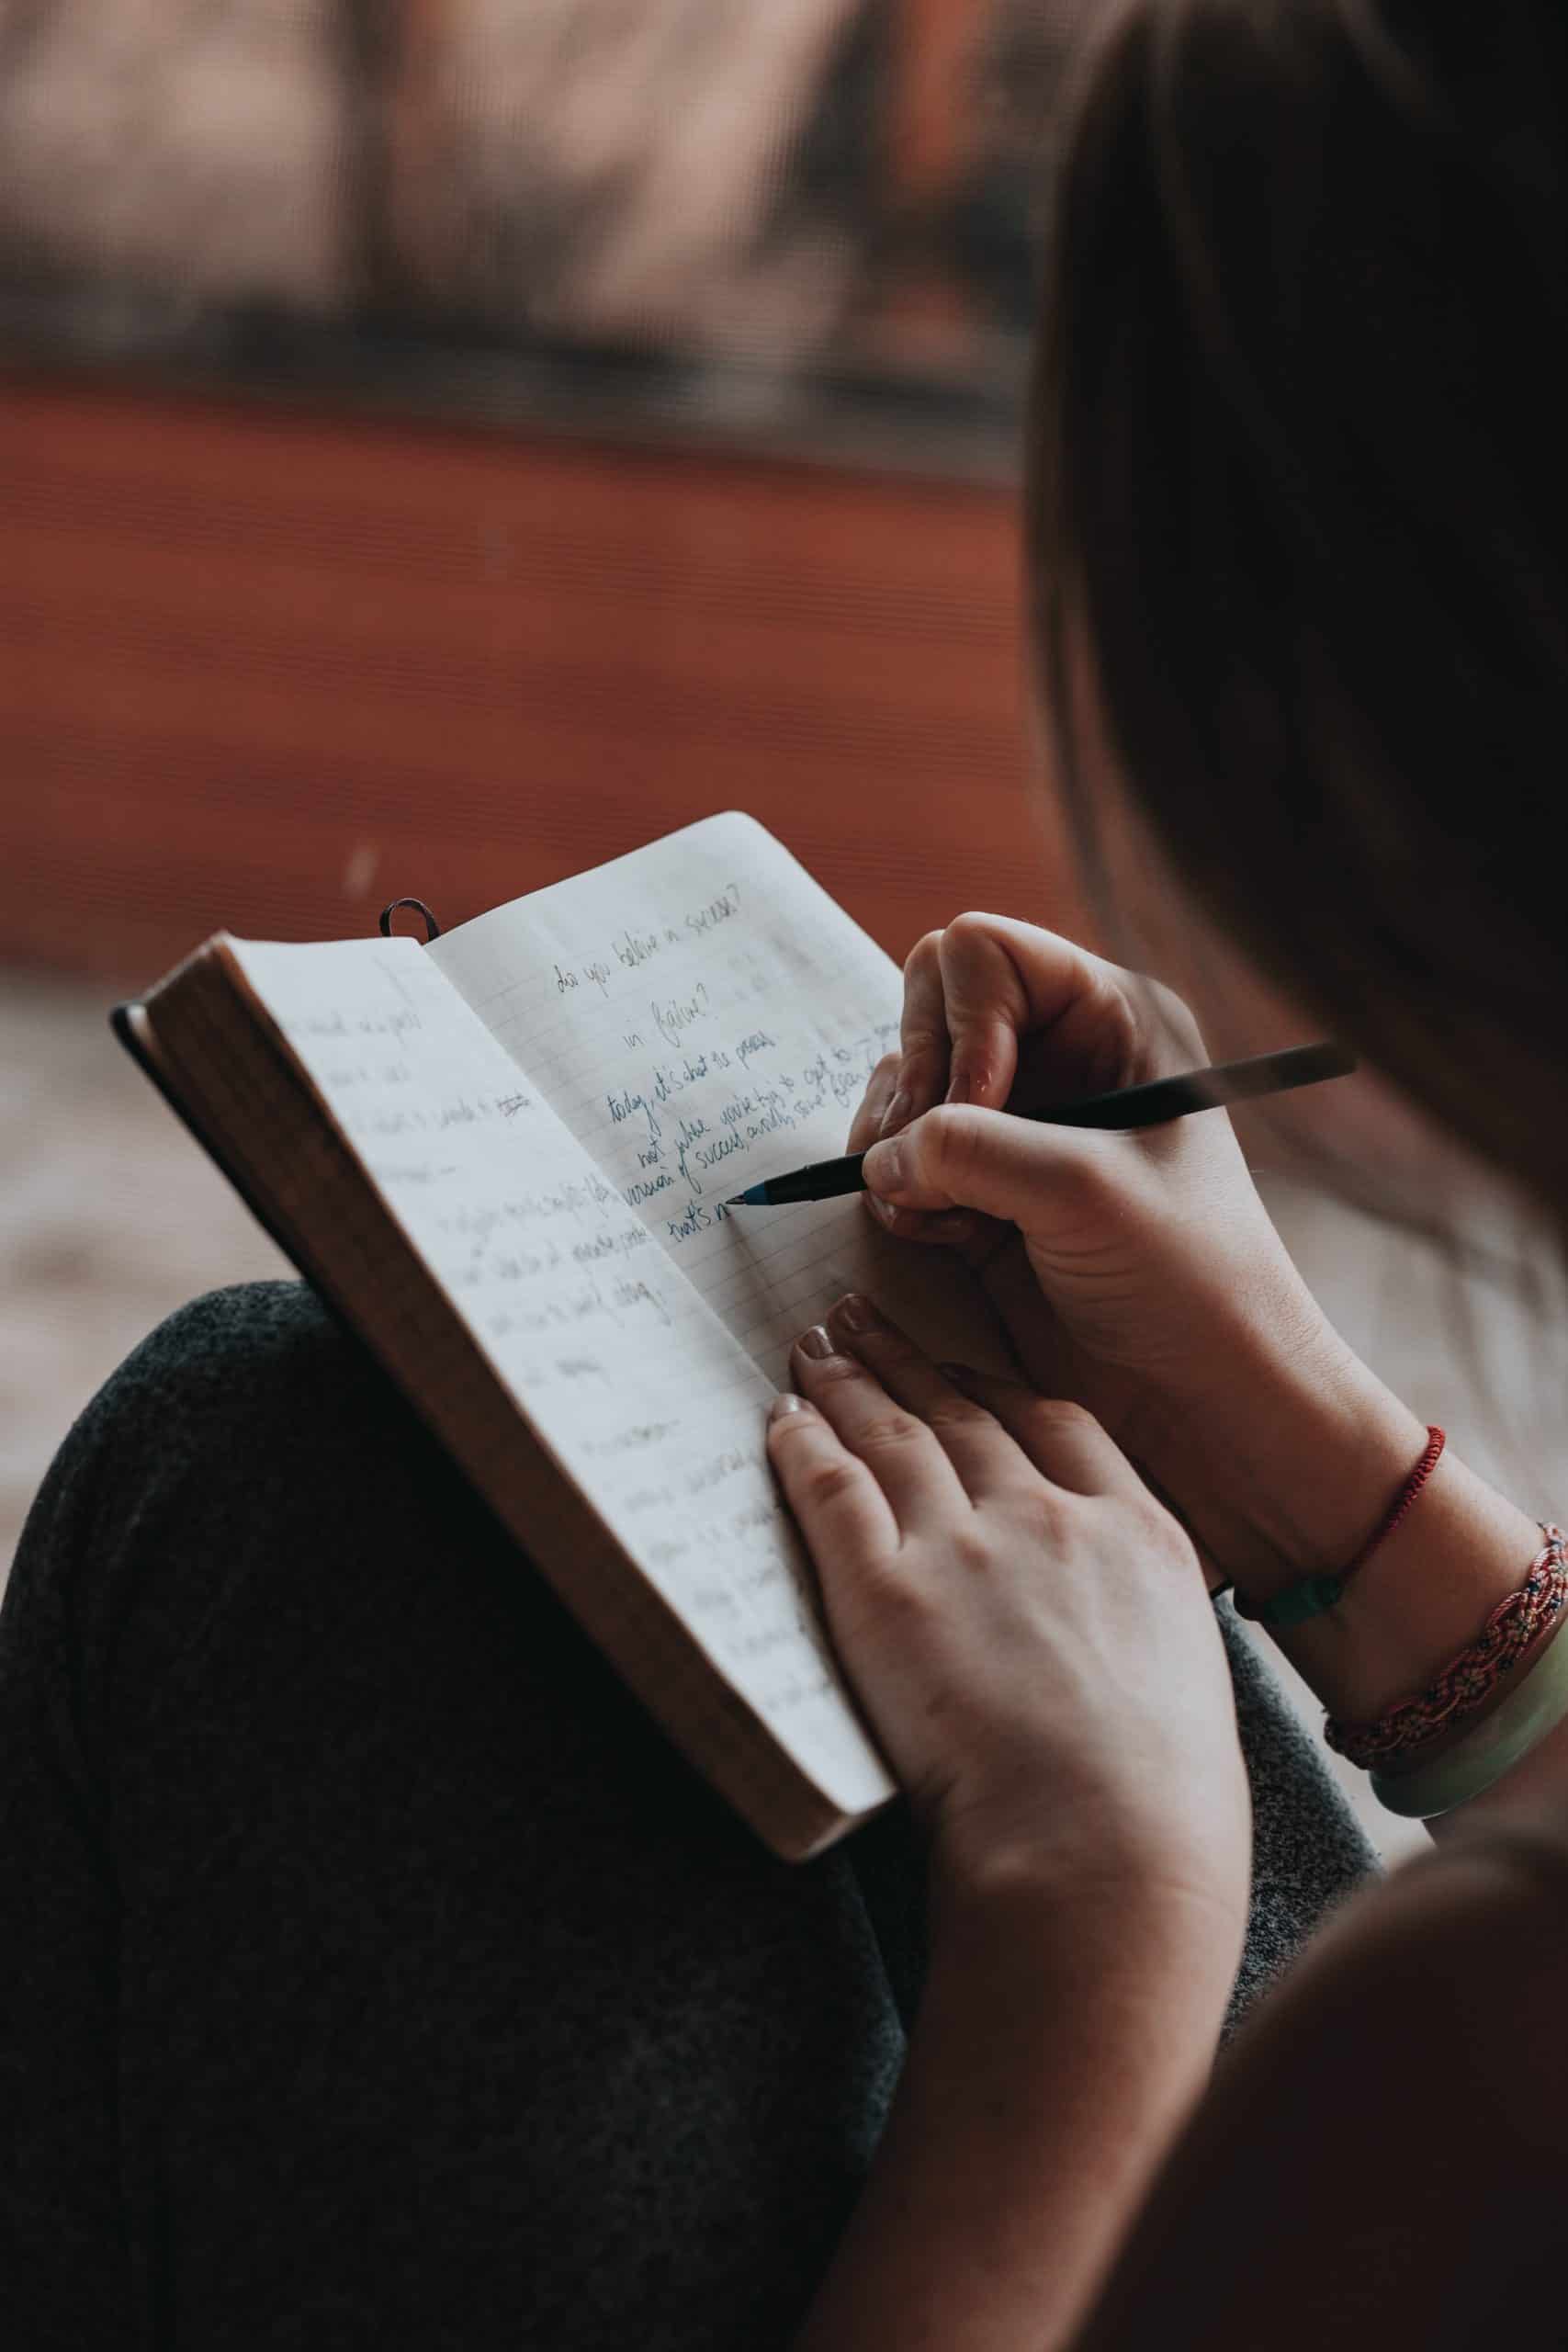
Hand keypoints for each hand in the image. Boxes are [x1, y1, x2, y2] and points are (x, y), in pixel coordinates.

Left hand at [767, 1291, 1251, 1939]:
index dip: (995, 1383)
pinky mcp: (885, 1592)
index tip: (962, 1366)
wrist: (1104, 1851)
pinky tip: (783, 1422)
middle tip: (863, 1320)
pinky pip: (831, 1490)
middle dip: (907, 1359)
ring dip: (847, 1382)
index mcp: (1137, 1533)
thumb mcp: (1185, 1678)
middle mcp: (1049, 1517)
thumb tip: (1101, 1639)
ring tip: (815, 1348)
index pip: (1057, 1423)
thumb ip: (1134, 1625)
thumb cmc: (1161, 1805)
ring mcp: (965, 1547)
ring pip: (892, 1433)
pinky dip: (802, 1447)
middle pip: (963, 1411)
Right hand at [846, 915, 1418, 1590]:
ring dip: (898, 1147)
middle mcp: (1061, 1057)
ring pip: (901, 1088)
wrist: (1208, 1399)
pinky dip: (898, 1194)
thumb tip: (882, 1154)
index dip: (962, 1025)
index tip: (982, 1109)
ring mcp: (1016, 1126)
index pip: (983, 953)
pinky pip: (898, 1159)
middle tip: (932, 1164)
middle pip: (925, 1008)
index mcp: (1113, 1019)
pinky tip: (944, 1238)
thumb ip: (969, 1145)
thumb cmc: (1189, 1281)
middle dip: (915, 1085)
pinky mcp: (981, 1193)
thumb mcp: (1082, 1190)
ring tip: (940, 1212)